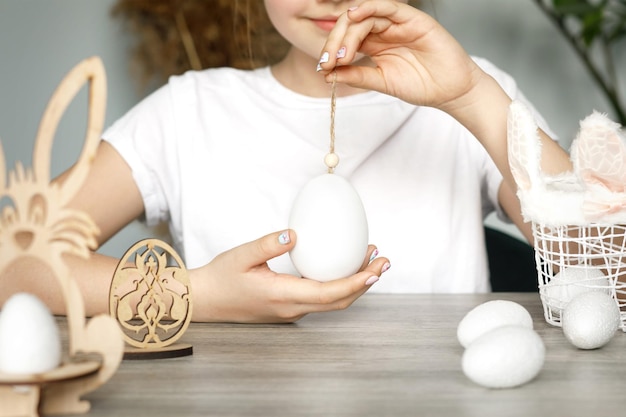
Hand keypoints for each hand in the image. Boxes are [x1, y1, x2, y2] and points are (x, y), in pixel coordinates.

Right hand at [190, 230, 389, 322]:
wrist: (204, 301)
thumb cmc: (221, 278)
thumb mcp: (241, 255)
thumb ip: (268, 244)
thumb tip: (295, 234)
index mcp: (282, 296)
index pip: (328, 293)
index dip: (355, 283)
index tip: (375, 270)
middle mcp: (292, 308)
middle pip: (339, 301)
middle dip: (365, 282)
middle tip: (383, 261)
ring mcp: (291, 311)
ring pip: (332, 302)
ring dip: (354, 283)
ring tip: (370, 260)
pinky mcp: (289, 308)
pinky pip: (321, 298)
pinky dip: (339, 284)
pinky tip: (343, 266)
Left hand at [317, 1, 483, 113]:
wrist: (449, 90)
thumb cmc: (420, 86)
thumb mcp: (381, 82)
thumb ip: (357, 75)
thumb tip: (327, 75)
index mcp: (374, 45)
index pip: (346, 40)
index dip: (332, 51)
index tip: (322, 67)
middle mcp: (382, 31)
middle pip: (350, 26)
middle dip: (335, 43)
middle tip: (327, 61)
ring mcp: (396, 24)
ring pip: (365, 16)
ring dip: (348, 32)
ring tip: (340, 53)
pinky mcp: (412, 18)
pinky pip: (388, 6)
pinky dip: (370, 7)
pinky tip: (355, 15)